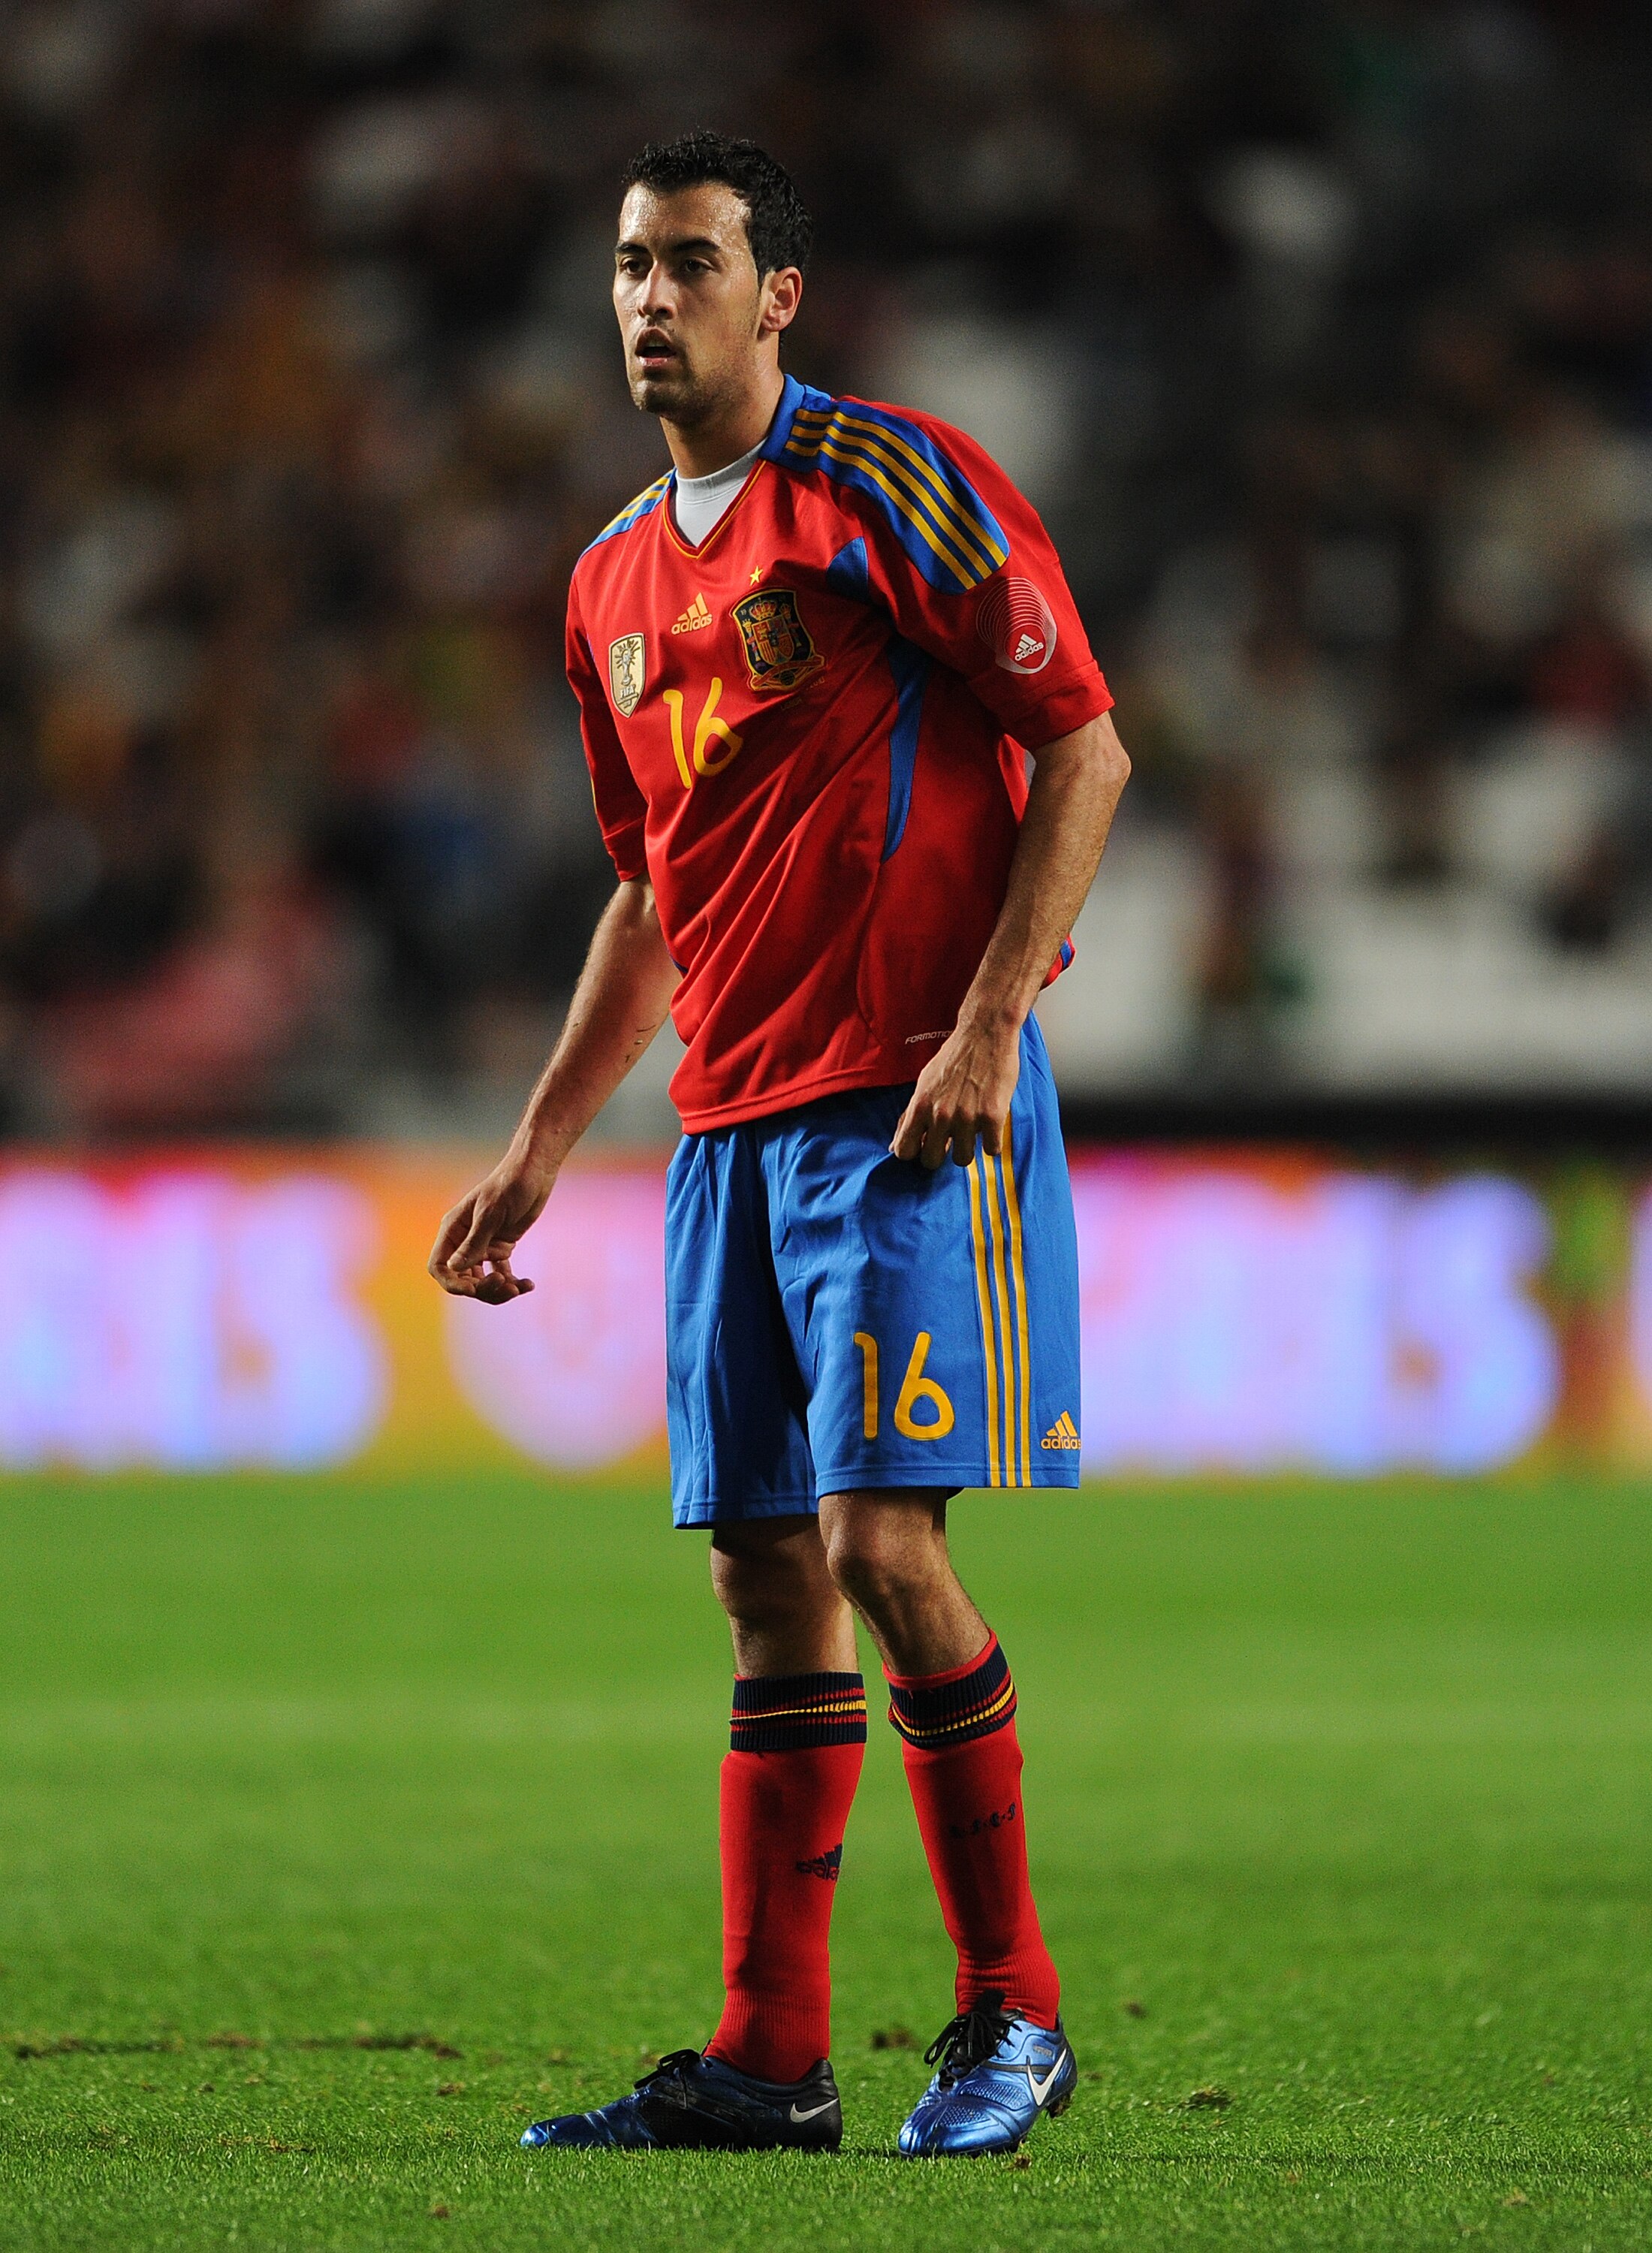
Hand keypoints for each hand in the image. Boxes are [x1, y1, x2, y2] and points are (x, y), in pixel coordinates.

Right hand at [427, 1149, 557, 1302]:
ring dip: (499, 1290)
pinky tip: (528, 1285)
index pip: (439, 1266)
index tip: (473, 1289)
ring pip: (482, 1281)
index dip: (452, 1282)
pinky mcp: (501, 1248)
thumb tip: (453, 1268)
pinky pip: (502, 1274)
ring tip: (520, 1288)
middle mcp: (464, 1240)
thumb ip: (474, 1243)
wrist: (534, 1173)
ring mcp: (482, 1245)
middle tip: (506, 1287)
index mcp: (453, 1230)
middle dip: (482, 1289)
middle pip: (462, 1279)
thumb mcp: (491, 1215)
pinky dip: (513, 1283)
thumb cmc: (510, 1186)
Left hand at [890, 1019, 1020, 1169]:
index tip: (925, 1144)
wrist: (985, 1033)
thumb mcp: (924, 1084)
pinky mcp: (993, 1116)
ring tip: (972, 1130)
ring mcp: (967, 1117)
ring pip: (963, 1160)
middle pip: (932, 1161)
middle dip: (941, 1154)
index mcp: (920, 1105)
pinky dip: (992, 1142)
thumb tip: (895, 1146)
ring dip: (968, 1148)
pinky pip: (991, 1150)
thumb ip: (910, 1116)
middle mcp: (941, 1114)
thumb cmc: (953, 1058)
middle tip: (950, 1140)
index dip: (915, 1152)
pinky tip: (990, 1125)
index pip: (904, 1151)